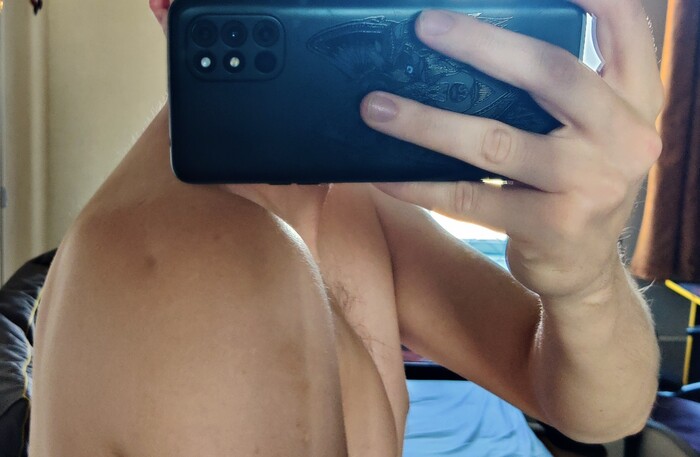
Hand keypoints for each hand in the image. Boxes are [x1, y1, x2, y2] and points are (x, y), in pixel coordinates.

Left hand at [361, 0, 662, 300]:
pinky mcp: (551, 228)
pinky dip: (422, 184)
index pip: (625, 29)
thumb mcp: (590, 131)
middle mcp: (624, 138)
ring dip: (427, 122)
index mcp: (635, 100)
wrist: (585, 267)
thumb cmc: (576, 184)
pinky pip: (470, 199)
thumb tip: (476, 43)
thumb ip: (561, 91)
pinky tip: (384, 174)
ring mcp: (591, 186)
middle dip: (482, 45)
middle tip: (424, 26)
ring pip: (496, 143)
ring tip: (376, 107)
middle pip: (552, 74)